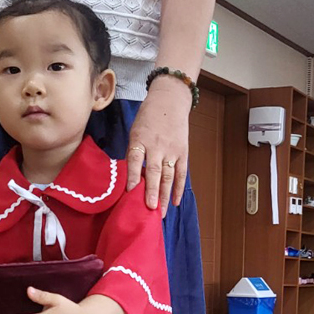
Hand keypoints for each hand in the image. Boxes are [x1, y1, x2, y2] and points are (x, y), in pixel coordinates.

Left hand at [126, 78, 190, 216]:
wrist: (170, 101)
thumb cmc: (147, 118)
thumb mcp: (135, 131)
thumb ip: (133, 152)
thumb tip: (130, 177)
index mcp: (141, 139)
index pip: (135, 159)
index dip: (132, 176)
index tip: (130, 192)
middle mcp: (157, 146)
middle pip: (154, 171)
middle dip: (152, 191)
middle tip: (150, 209)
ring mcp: (172, 150)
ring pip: (168, 176)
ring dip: (165, 195)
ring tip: (161, 212)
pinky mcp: (183, 152)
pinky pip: (181, 174)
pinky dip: (178, 188)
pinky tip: (175, 202)